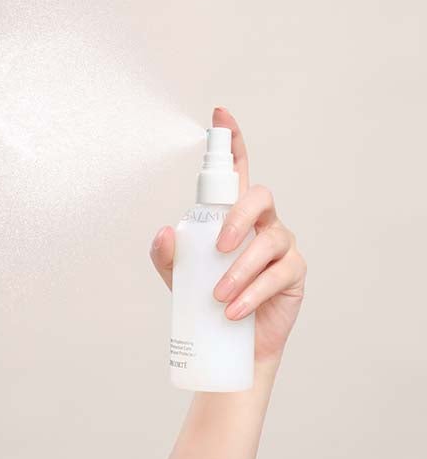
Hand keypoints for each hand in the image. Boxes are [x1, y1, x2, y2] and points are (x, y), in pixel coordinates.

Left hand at [150, 107, 306, 362]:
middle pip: (258, 196)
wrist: (234, 344)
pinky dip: (253, 292)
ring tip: (219, 297)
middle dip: (237, 218)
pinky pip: (277, 274)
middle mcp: (261, 223)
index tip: (220, 114)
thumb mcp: (180, 277)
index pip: (235, 172)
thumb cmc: (209, 300)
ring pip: (267, 240)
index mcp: (233, 216)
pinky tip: (234, 310)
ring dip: (240, 269)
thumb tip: (164, 231)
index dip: (231, 142)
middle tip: (218, 248)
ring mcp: (280, 246)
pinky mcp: (294, 272)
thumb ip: (168, 255)